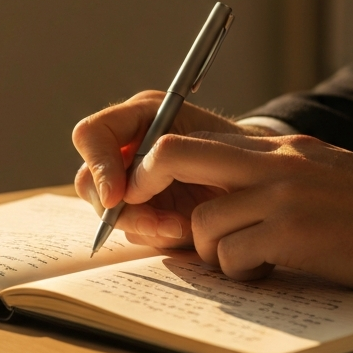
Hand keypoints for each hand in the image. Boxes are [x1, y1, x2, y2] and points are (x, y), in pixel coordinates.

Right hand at [72, 90, 276, 245]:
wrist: (263, 176)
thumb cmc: (242, 150)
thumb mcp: (211, 145)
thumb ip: (168, 157)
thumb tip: (126, 194)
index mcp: (140, 117)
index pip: (91, 135)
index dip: (99, 166)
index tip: (119, 197)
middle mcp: (127, 147)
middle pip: (90, 181)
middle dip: (123, 210)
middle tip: (158, 225)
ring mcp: (131, 179)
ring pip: (110, 211)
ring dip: (144, 225)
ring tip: (181, 228)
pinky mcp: (143, 208)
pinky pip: (133, 229)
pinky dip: (156, 235)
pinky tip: (183, 231)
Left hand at [124, 131, 352, 296]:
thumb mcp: (324, 172)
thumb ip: (273, 176)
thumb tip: (221, 199)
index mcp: (280, 147)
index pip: (192, 135)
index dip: (154, 164)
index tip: (147, 194)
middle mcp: (276, 161)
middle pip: (173, 154)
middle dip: (147, 189)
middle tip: (155, 224)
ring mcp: (286, 196)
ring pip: (202, 223)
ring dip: (212, 254)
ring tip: (247, 262)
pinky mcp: (298, 234)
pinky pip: (235, 257)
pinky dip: (242, 273)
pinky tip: (272, 273)